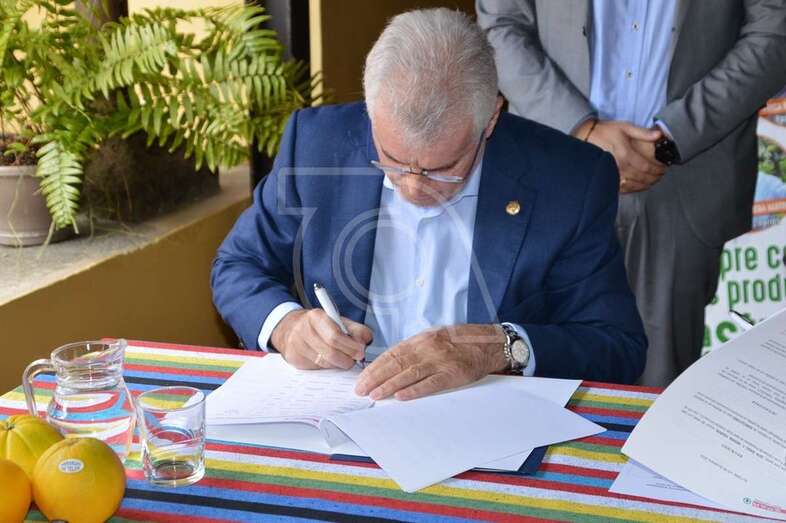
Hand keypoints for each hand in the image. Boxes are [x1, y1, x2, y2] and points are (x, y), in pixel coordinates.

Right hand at [271, 309, 372, 369]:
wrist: (290, 328)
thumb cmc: (319, 326)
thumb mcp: (338, 321)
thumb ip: (355, 330)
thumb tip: (366, 342)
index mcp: (316, 316)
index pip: (335, 336)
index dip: (351, 346)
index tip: (360, 351)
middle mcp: (303, 329)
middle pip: (330, 352)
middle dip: (347, 359)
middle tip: (354, 360)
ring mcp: (296, 345)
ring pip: (324, 363)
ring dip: (338, 364)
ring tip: (343, 359)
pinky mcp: (293, 358)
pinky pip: (315, 368)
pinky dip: (326, 367)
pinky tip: (329, 361)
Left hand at [355, 324, 507, 400]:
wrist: (488, 343)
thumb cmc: (458, 342)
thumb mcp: (433, 338)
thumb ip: (413, 349)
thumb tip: (390, 363)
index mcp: (420, 339)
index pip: (391, 353)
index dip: (375, 367)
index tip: (362, 378)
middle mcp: (427, 348)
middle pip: (396, 364)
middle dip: (376, 377)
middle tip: (361, 389)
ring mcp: (440, 361)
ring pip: (409, 374)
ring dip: (389, 385)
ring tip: (375, 395)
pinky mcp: (452, 374)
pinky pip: (430, 384)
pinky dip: (414, 391)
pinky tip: (401, 397)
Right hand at [574, 119, 665, 192]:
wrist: (585, 136)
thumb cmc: (604, 131)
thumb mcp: (625, 127)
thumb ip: (643, 133)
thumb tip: (659, 135)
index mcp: (626, 154)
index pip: (647, 167)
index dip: (658, 169)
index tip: (663, 168)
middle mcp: (620, 167)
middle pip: (642, 178)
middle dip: (654, 177)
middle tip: (660, 175)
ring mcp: (612, 174)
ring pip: (633, 185)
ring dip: (645, 185)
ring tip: (652, 181)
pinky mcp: (606, 178)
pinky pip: (622, 188)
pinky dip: (632, 189)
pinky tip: (638, 186)